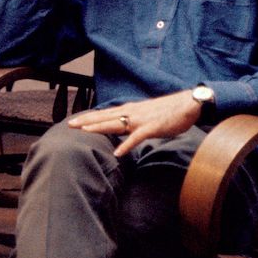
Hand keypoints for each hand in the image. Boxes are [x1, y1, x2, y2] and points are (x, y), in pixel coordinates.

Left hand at [67, 90, 200, 156]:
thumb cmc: (168, 111)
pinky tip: (117, 153)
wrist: (187, 104)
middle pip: (105, 117)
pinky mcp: (152, 127)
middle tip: (69, 124)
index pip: (105, 113)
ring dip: (100, 127)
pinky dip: (126, 145)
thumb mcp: (146, 115)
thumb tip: (124, 125)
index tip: (74, 121)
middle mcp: (132, 113)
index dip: (89, 117)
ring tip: (84, 131)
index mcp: (130, 110)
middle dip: (87, 121)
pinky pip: (136, 138)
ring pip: (116, 123)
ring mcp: (141, 120)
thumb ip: (134, 120)